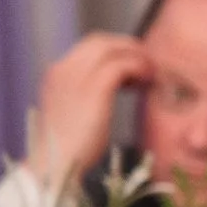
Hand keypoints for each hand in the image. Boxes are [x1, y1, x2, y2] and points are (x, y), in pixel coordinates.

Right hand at [28, 34, 152, 186]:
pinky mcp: (94, 90)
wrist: (54, 164)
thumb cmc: (68, 148)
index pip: (88, 47)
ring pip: (112, 49)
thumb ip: (86, 94)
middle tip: (148, 61)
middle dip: (127, 46)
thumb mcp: (73, 113)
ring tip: (151, 72)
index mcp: (56, 74)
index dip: (114, 49)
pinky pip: (121, 65)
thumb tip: (111, 87)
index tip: (133, 62)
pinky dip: (138, 68)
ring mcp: (76, 78)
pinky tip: (148, 81)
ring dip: (136, 56)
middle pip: (100, 41)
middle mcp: (63, 69)